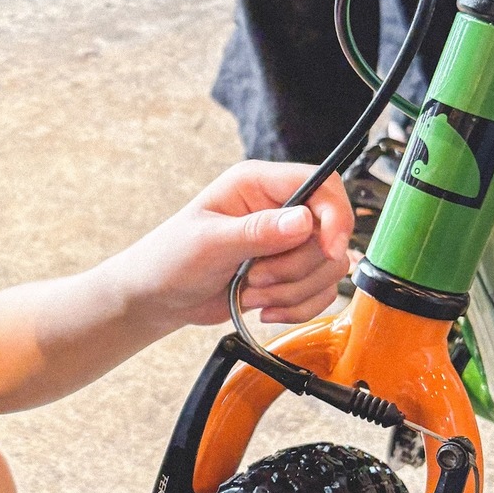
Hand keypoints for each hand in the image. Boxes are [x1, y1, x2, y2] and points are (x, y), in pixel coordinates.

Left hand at [120, 160, 353, 328]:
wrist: (158, 297)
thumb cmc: (170, 259)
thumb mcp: (209, 243)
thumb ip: (257, 231)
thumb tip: (304, 221)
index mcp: (257, 184)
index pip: (322, 186)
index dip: (335, 217)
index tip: (329, 250)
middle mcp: (278, 208)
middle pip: (329, 234)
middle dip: (297, 268)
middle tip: (256, 278)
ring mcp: (286, 242)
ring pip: (328, 267)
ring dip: (293, 291)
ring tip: (252, 293)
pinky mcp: (288, 273)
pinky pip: (319, 292)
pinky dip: (297, 307)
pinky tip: (264, 309)